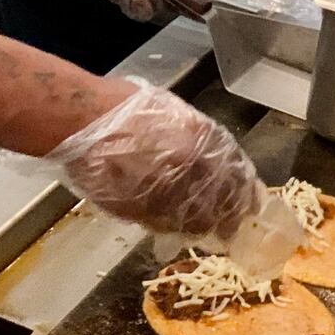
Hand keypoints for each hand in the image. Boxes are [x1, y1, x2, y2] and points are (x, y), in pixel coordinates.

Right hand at [40, 80, 259, 235]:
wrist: (82, 120)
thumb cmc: (124, 107)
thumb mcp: (176, 115)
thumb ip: (200, 141)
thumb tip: (215, 165)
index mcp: (204, 142)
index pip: (239, 178)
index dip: (246, 196)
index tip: (251, 206)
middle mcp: (191, 171)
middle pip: (221, 208)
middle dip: (226, 219)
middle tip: (229, 228)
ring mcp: (164, 194)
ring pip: (193, 223)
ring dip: (196, 225)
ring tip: (195, 225)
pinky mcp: (139, 212)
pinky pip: (162, 226)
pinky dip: (167, 225)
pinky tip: (164, 218)